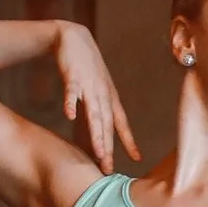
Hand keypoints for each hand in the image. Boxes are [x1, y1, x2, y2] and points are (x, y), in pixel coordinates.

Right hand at [53, 20, 137, 172]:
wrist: (74, 38)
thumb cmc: (87, 68)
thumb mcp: (98, 90)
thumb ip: (99, 111)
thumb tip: (101, 134)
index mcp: (110, 98)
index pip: (121, 124)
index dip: (129, 141)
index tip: (137, 159)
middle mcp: (103, 94)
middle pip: (107, 124)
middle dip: (108, 147)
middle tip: (109, 168)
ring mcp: (89, 85)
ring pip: (93, 112)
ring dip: (96, 132)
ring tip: (99, 152)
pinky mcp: (72, 75)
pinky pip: (71, 91)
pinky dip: (71, 102)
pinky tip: (70, 115)